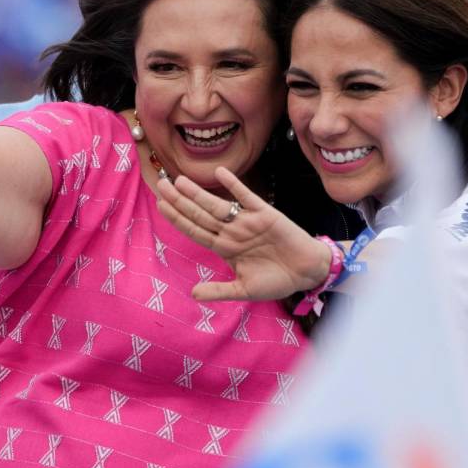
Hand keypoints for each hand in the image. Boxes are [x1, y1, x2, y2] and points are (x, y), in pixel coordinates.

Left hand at [155, 167, 332, 302]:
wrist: (307, 272)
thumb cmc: (276, 281)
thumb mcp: (244, 289)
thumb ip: (219, 290)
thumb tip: (193, 294)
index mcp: (224, 247)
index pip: (195, 230)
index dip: (177, 219)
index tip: (160, 206)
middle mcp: (231, 231)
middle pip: (200, 214)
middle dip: (180, 201)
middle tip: (160, 185)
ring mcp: (246, 221)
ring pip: (217, 205)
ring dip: (198, 193)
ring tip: (179, 180)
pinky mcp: (264, 213)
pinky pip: (246, 197)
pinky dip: (233, 185)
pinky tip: (220, 173)